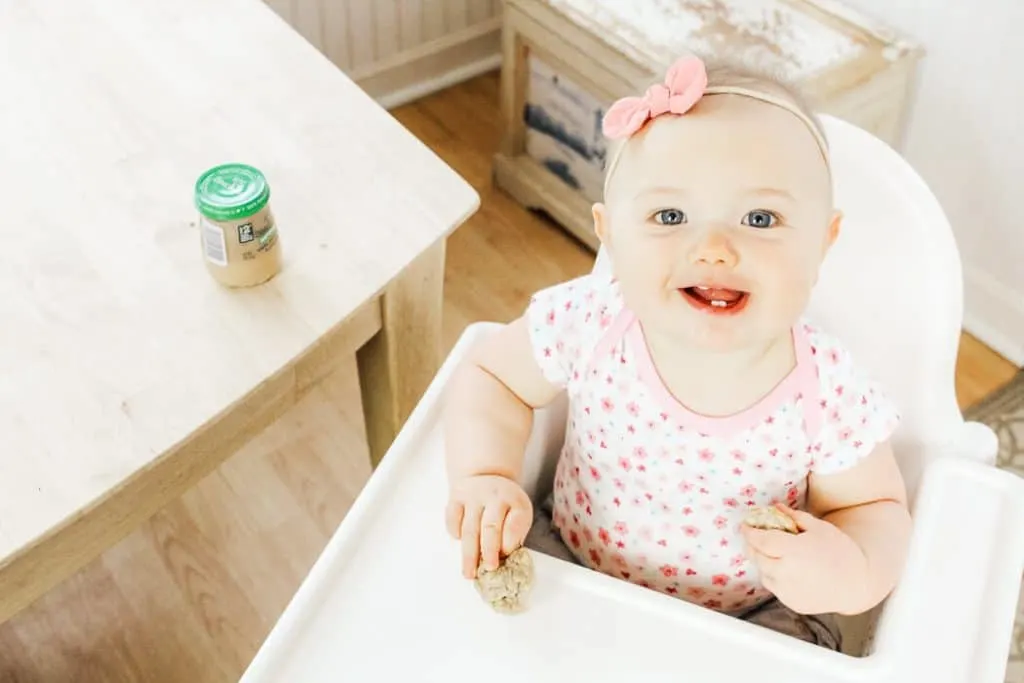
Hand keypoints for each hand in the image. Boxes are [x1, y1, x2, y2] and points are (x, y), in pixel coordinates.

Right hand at [446, 474, 532, 578]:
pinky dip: (455, 533)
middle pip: (491, 527)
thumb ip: (515, 533)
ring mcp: (473, 495)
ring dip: (469, 553)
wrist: (486, 474)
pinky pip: (452, 519)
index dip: (510, 542)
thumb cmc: (504, 503)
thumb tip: (504, 559)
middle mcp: (494, 496)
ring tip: (469, 573)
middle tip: (489, 569)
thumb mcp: (519, 512)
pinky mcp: (456, 496)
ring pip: (469, 528)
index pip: (514, 523)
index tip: (505, 557)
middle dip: (489, 550)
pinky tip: (460, 542)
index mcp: (515, 501)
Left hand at [741, 504, 868, 614]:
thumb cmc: (841, 552)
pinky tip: (785, 569)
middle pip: (756, 556)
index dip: (749, 532)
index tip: (746, 525)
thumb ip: (794, 517)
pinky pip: (773, 586)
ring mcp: (787, 590)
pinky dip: (773, 576)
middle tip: (753, 536)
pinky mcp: (791, 602)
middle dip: (751, 545)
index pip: (760, 540)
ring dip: (762, 561)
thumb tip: (776, 507)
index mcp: (792, 551)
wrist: (857, 583)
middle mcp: (786, 572)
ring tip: (773, 552)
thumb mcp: (818, 528)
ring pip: (763, 573)